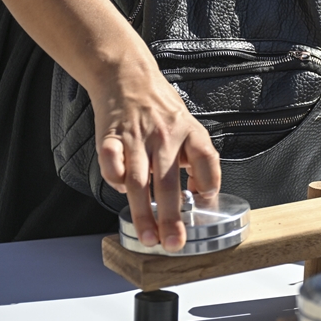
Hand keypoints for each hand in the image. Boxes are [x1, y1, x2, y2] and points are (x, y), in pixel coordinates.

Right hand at [93, 59, 219, 251]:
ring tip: (148, 236)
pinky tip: (121, 190)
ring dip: (143, 212)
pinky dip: (115, 179)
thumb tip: (203, 193)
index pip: (207, 160)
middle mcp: (165, 136)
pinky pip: (111, 163)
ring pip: (139, 181)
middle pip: (168, 182)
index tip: (204, 207)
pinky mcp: (111, 137)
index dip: (209, 184)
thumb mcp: (190, 127)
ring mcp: (136, 137)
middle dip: (171, 217)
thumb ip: (198, 158)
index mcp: (190, 132)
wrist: (127, 78)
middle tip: (173, 242)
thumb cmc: (161, 109)